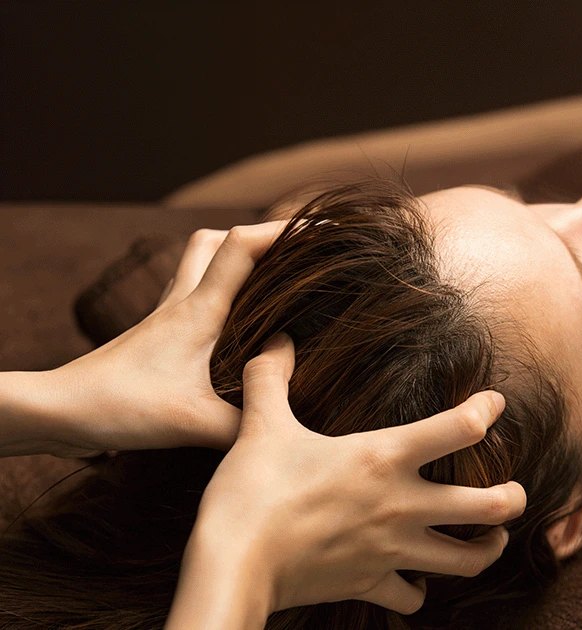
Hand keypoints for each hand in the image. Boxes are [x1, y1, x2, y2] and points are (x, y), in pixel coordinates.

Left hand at [40, 222, 286, 455]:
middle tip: (294, 255)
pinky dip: (218, 298)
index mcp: (198, 310)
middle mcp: (180, 304)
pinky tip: (234, 330)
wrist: (58, 412)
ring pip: (199, 266)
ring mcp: (164, 318)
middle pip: (216, 241)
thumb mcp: (196, 424)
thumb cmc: (120, 407)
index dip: (285, 230)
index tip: (324, 229)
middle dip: (257, 237)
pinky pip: (191, 299)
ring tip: (270, 285)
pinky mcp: (155, 339)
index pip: (242, 246)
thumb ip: (249, 420)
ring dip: (234, 263)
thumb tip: (288, 421)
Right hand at [166, 334, 525, 627]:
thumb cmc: (250, 493)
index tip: (495, 404)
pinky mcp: (370, 584)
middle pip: (491, 506)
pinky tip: (416, 582)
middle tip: (516, 492)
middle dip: (514, 498)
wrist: (231, 568)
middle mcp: (402, 505)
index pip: (461, 427)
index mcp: (384, 457)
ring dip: (487, 550)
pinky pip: (411, 598)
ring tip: (493, 538)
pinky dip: (417, 592)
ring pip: (468, 561)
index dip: (487, 410)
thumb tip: (277, 339)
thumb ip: (271, 378)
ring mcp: (392, 550)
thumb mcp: (260, 426)